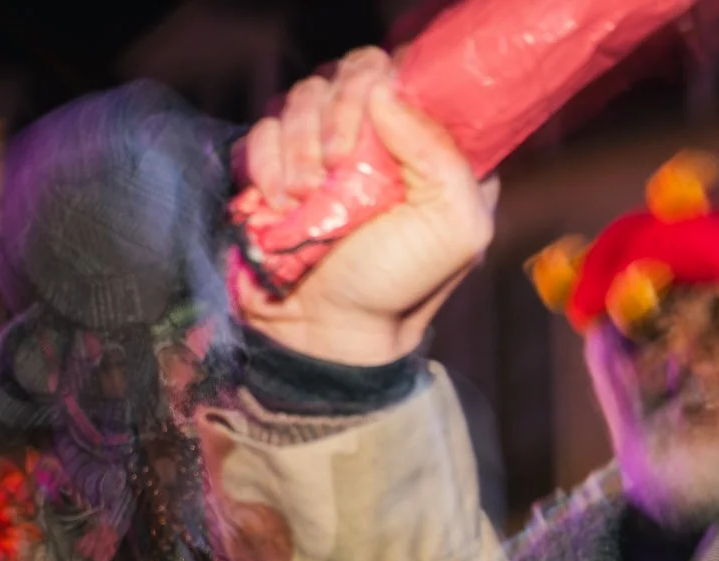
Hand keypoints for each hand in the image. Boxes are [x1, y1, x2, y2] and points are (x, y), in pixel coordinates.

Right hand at [232, 48, 495, 365]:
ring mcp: (328, 147)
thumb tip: (385, 88)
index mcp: (438, 149)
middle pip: (352, 73)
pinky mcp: (281, 162)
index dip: (387, 87)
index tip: (374, 128)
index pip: (413, 74)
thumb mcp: (454, 229)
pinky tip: (281, 202)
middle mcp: (385, 139)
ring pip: (303, 95)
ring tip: (306, 198)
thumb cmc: (399, 285)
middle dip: (337, 115)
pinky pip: (264, 127)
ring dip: (300, 145)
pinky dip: (268, 162)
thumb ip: (442, 154)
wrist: (326, 330)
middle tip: (335, 168)